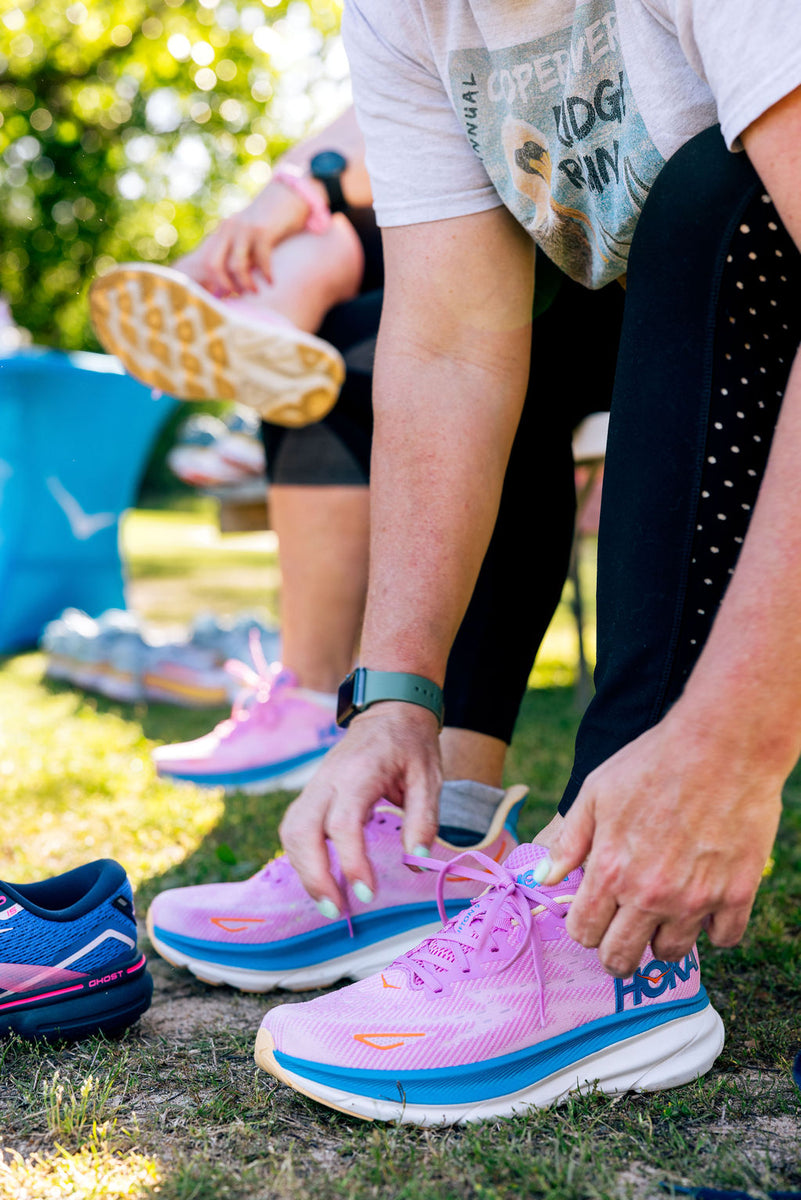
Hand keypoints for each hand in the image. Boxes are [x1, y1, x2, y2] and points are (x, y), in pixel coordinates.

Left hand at [179, 179, 312, 297]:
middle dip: (225, 285)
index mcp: (223, 231)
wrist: (290, 194)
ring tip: (256, 291)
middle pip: (214, 264)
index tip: (226, 296)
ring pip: (236, 266)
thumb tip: (235, 281)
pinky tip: (272, 282)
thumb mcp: (250, 235)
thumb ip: (241, 252)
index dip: (215, 282)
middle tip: (239, 295)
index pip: (208, 262)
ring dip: (246, 283)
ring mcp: (244, 228)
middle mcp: (229, 228)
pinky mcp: (262, 230)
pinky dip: (266, 275)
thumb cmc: (272, 221)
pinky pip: (260, 260)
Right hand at [280, 702, 441, 914]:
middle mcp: (327, 780)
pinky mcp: (311, 794)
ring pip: (291, 832)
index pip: (342, 824)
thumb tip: (416, 863)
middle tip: (338, 911)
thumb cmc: (411, 745)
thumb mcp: (429, 776)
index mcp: (358, 774)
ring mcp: (314, 786)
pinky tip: (321, 878)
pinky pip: (294, 829)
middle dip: (314, 877)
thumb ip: (424, 818)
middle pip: (302, 832)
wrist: (390, 711)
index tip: (367, 895)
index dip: (351, 862)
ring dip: (304, 871)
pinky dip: (301, 858)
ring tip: (329, 903)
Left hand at [545, 704, 781, 976]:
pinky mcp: (736, 894)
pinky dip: (713, 928)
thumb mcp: (595, 792)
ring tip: (663, 915)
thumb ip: (569, 840)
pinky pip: (723, 938)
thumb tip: (545, 877)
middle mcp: (649, 894)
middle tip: (623, 939)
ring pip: (672, 953)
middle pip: (622, 957)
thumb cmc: (653, 761)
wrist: (720, 744)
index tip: (593, 920)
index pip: (584, 932)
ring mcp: (695, 899)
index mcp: (610, 871)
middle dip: (616, 954)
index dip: (584, 930)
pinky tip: (705, 904)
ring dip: (662, 940)